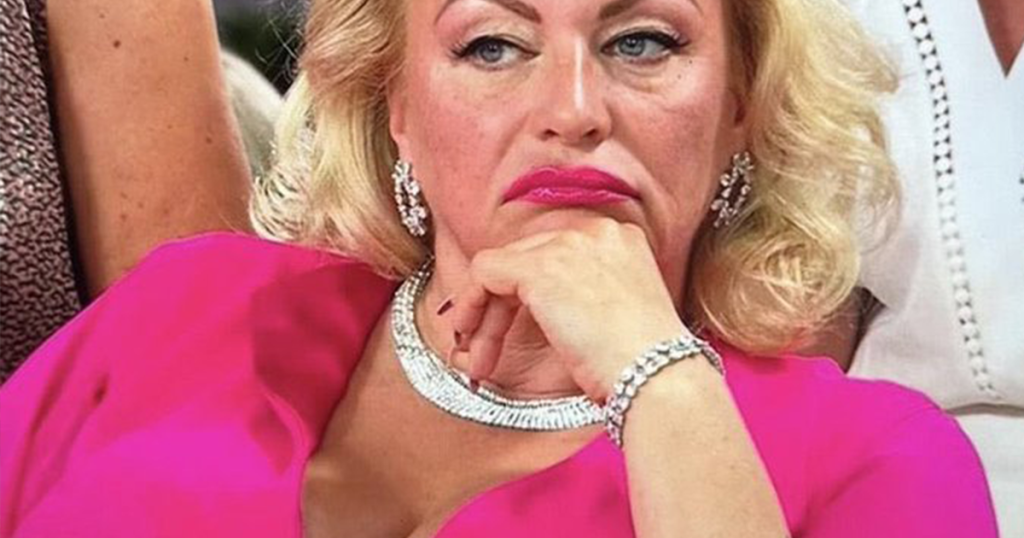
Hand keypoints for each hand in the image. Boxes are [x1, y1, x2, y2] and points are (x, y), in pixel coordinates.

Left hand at [445, 218, 689, 401]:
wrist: (656, 374)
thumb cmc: (644, 363)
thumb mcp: (619, 315)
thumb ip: (585, 296)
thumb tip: (543, 308)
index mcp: (619, 238)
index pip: (553, 252)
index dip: (525, 292)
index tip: (512, 327)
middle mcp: (594, 230)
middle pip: (525, 259)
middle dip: (499, 308)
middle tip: (485, 350)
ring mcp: (567, 244)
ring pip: (501, 268)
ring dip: (482, 316)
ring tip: (477, 359)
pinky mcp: (540, 267)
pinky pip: (484, 274)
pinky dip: (470, 306)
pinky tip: (473, 341)